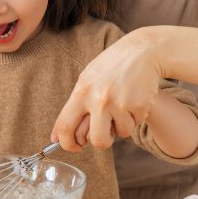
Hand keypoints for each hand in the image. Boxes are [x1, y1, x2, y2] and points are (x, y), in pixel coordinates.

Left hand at [52, 28, 160, 149]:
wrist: (141, 51)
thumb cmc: (110, 67)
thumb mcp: (86, 81)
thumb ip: (72, 108)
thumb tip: (55, 138)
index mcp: (82, 92)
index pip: (65, 126)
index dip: (67, 143)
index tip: (74, 147)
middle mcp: (99, 99)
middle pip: (97, 141)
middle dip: (101, 142)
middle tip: (104, 134)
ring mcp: (120, 103)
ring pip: (120, 134)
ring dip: (121, 126)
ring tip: (121, 106)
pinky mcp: (139, 106)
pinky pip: (135, 124)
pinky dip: (134, 117)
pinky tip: (133, 99)